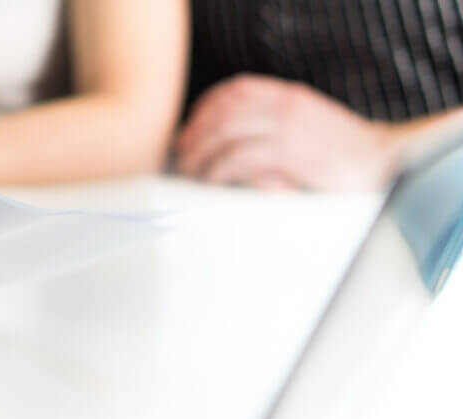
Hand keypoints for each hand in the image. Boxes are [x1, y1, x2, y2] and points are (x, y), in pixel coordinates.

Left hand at [176, 74, 398, 190]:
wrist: (386, 163)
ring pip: (225, 132)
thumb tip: (232, 143)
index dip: (206, 106)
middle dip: (195, 132)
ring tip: (191, 171)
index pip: (236, 89)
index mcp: (289, 95)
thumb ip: (275, 125)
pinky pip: (240, 157)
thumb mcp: (309, 126)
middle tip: (182, 154)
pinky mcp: (289, 153)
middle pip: (223, 110)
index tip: (191, 126)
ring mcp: (287, 128)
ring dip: (201, 152)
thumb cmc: (347, 152)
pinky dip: (218, 169)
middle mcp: (285, 105)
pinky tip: (212, 180)